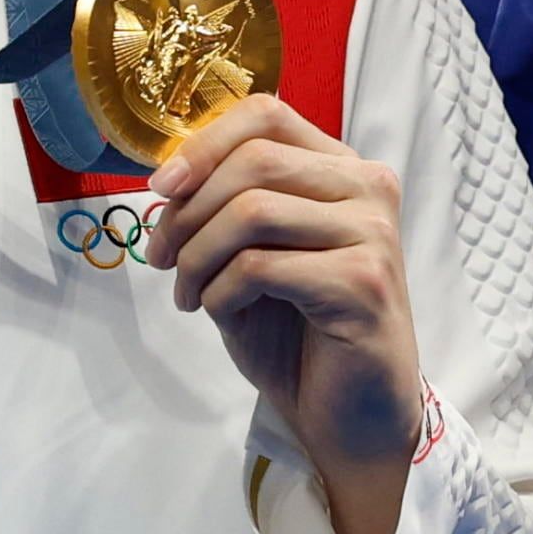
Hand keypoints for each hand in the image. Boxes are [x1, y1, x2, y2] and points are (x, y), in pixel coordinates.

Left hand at [146, 95, 428, 533]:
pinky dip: (222, 291)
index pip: (266, 115)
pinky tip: (221, 314)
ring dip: (198, 255)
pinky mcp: (363, 283)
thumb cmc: (299, 337)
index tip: (160, 189)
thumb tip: (167, 180)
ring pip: (251, 209)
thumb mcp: (253, 257)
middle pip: (254, 159)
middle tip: (162, 257)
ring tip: (188, 293)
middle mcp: (368, 189)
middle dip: (188, 209)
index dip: (202, 144)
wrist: (349, 418)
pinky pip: (261, 266)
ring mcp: (372, 234)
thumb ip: (225, 208)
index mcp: (343, 170)